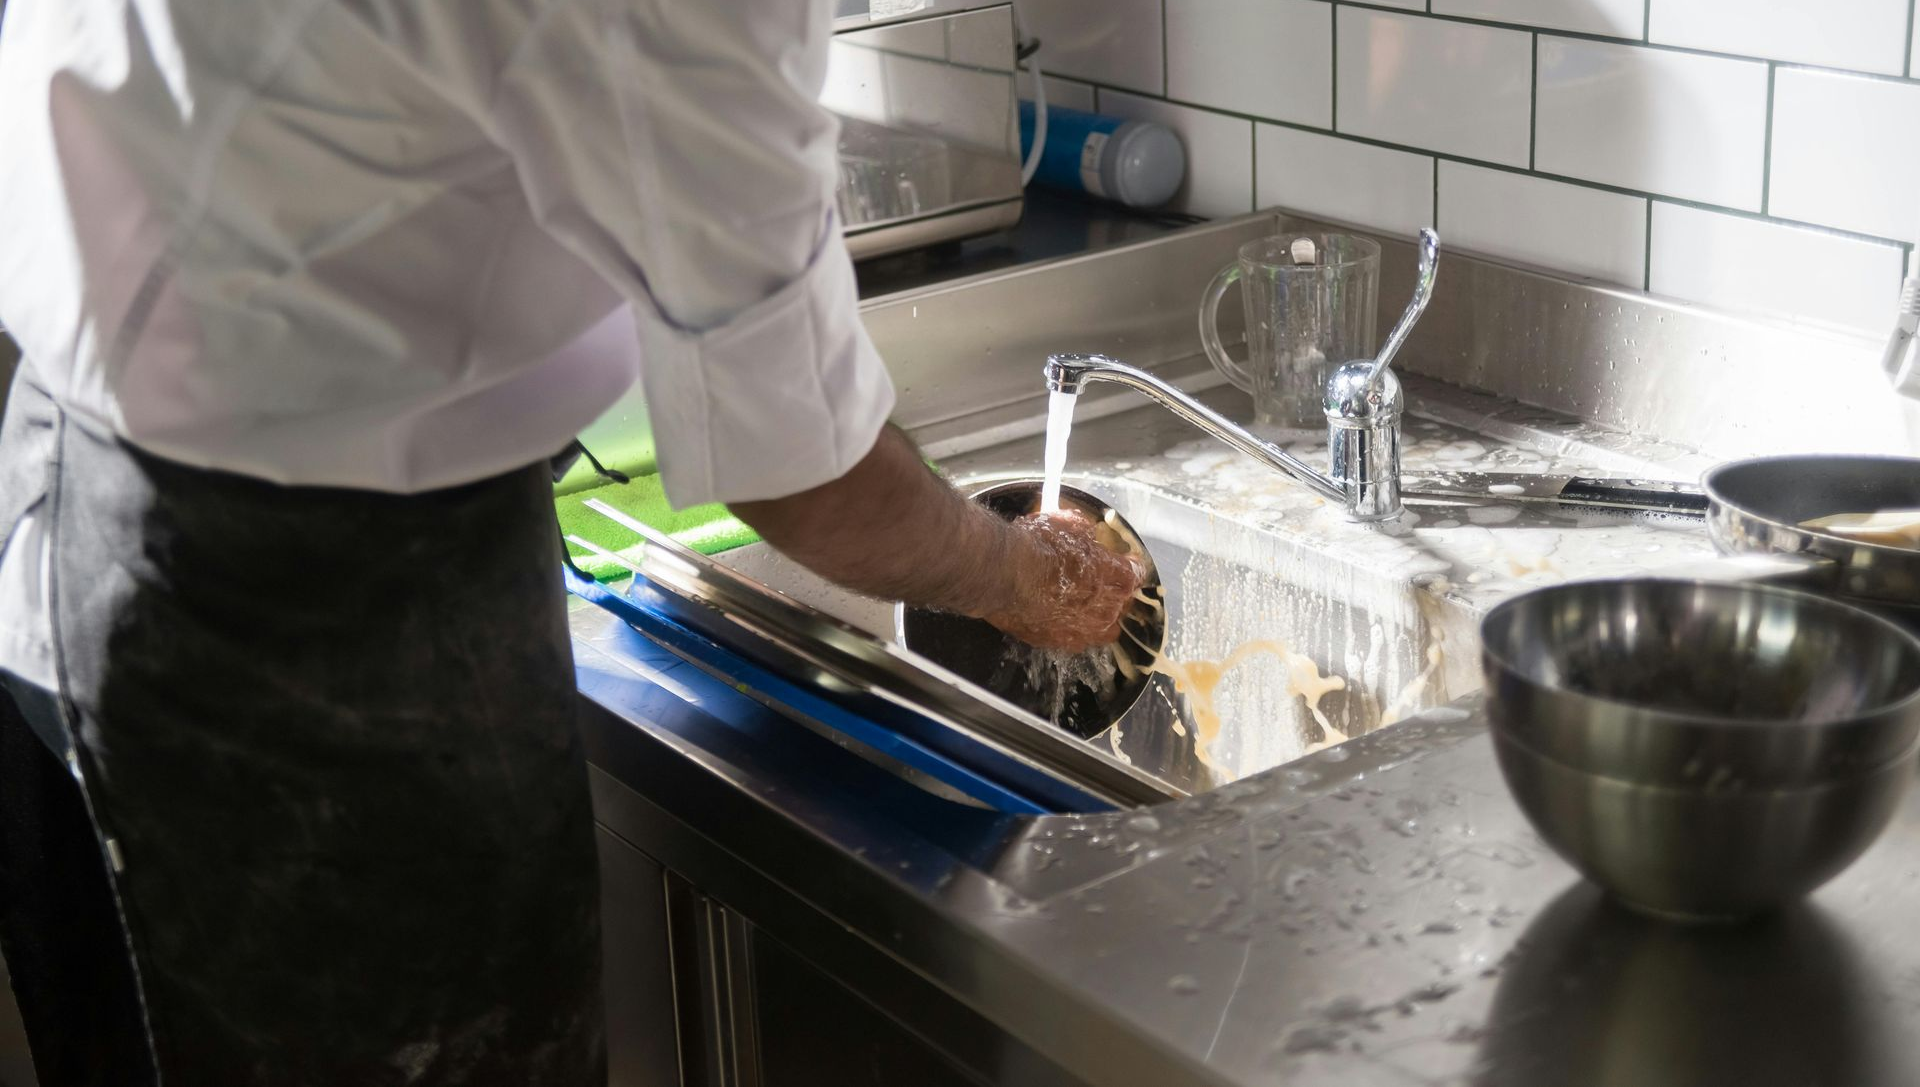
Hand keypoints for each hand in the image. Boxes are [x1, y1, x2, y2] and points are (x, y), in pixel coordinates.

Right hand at [981, 511, 1147, 651]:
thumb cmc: (1039, 544)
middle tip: (1103, 582)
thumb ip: (1087, 534)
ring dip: (1098, 617)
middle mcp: (1107, 609)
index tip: (1124, 561)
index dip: (1130, 565)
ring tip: (1085, 605)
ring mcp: (1082, 630)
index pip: (1137, 574)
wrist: (1003, 572)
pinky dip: (1070, 627)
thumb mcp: (1070, 523)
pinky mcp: (1056, 642)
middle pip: (1123, 605)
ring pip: (1103, 629)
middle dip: (1116, 593)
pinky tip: (1059, 616)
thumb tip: (1087, 535)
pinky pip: (1073, 638)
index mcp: (1117, 577)